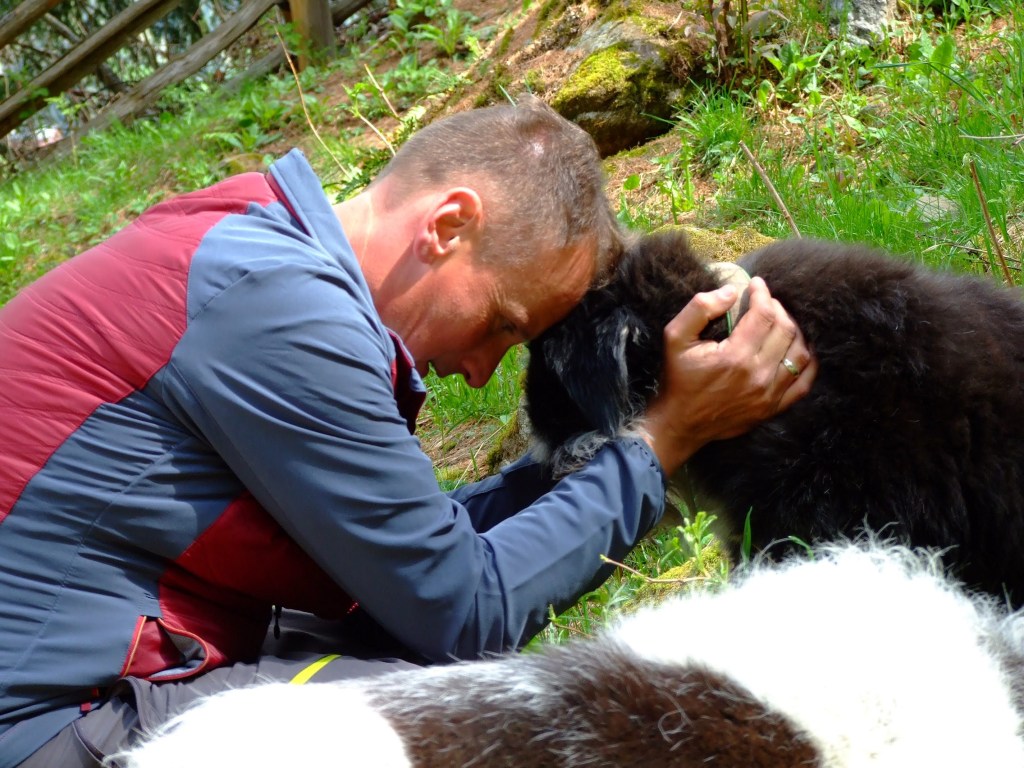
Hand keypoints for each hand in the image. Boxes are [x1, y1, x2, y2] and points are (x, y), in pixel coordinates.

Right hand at [640, 276, 815, 474]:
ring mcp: (769, 394)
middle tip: (766, 302)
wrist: (681, 423)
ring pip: (799, 353)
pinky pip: (804, 382)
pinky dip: (808, 362)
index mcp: (735, 356)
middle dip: (779, 309)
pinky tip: (800, 348)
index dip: (763, 294)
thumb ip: (700, 309)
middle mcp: (758, 375)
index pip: (764, 314)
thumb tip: (730, 291)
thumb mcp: (675, 338)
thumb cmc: (678, 378)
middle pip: (786, 330)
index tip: (757, 284)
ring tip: (781, 322)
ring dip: (795, 331)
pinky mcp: (773, 407)